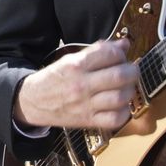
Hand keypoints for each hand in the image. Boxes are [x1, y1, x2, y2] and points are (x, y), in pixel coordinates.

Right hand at [14, 39, 138, 131]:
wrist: (32, 101)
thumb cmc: (55, 78)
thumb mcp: (71, 60)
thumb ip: (98, 51)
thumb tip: (124, 44)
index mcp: (76, 65)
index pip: (109, 54)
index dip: (120, 53)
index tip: (120, 56)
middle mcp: (81, 84)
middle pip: (119, 76)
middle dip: (132, 71)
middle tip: (131, 71)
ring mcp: (85, 104)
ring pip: (119, 97)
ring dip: (129, 91)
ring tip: (126, 87)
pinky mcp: (87, 120)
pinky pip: (114, 119)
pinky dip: (124, 112)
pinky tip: (121, 105)